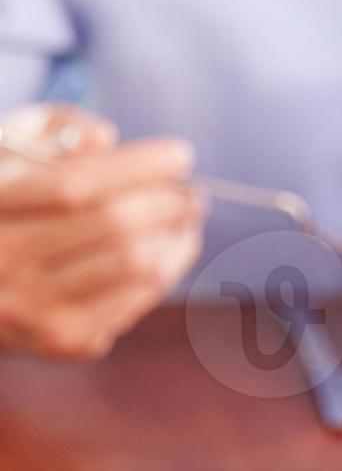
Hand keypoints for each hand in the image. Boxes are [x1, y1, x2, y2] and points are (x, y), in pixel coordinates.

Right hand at [0, 107, 204, 360]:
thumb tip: (104, 141)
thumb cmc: (4, 203)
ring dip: (176, 238)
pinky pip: (137, 301)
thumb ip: (55, 129)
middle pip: (113, 226)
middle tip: (192, 192)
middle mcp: (4, 262)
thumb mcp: (10, 148)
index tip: (180, 155)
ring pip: (136, 267)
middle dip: (170, 202)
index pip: (73, 185)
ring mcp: (30, 309)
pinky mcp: (60, 341)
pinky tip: (165, 251)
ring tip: (184, 220)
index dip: (137, 167)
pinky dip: (165, 271)